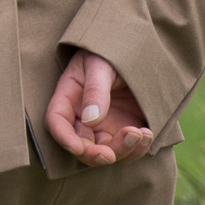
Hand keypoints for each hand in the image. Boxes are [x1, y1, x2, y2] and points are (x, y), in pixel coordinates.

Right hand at [46, 50, 153, 166]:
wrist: (136, 50)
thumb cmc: (110, 53)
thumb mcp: (100, 64)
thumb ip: (96, 90)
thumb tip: (90, 121)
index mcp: (69, 98)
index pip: (57, 122)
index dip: (63, 137)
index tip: (77, 148)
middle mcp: (83, 118)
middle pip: (82, 146)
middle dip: (95, 154)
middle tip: (110, 153)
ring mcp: (105, 128)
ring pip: (107, 153)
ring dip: (122, 152)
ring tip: (141, 133)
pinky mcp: (125, 132)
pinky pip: (129, 150)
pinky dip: (138, 149)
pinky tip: (147, 134)